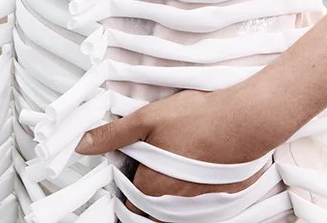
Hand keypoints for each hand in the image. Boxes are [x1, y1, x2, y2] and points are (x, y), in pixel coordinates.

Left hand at [75, 88, 272, 207]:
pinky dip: (187, 191)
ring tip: (172, 161)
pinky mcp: (213, 201)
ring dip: (165, 192)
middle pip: (147, 206)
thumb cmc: (197, 118)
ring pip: (168, 208)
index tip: (130, 160)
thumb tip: (83, 145)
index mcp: (148, 187)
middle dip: (144, 188)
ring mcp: (193, 205)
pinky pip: (191, 204)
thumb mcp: (147, 119)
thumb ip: (113, 135)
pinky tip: (193, 166)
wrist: (242, 121)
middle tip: (154, 157)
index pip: (125, 196)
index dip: (124, 177)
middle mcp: (169, 204)